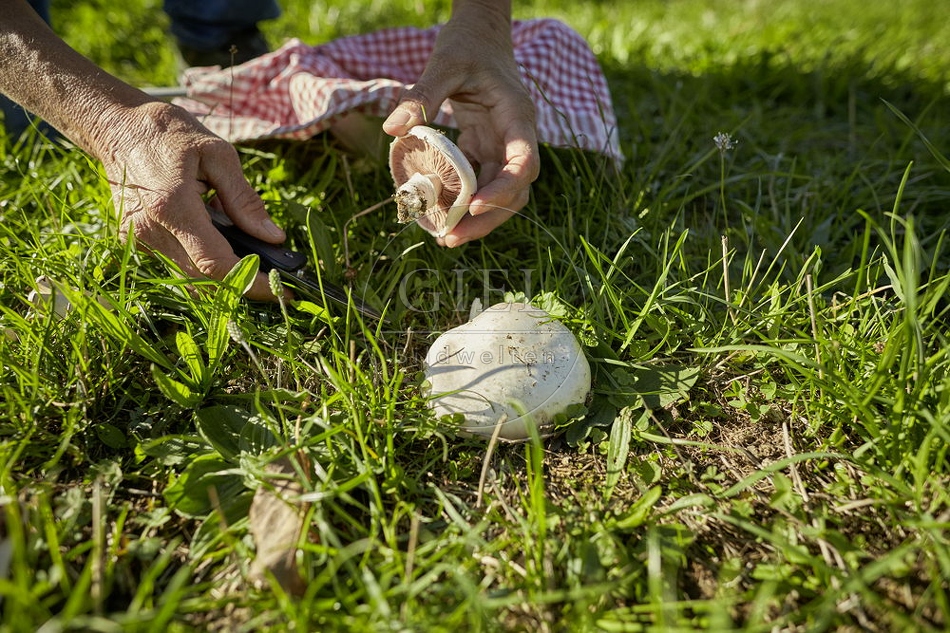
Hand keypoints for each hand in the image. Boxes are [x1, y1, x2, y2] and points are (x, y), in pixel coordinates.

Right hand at [103, 102, 286, 299]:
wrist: (117, 127)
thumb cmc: (170, 134)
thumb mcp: (218, 155)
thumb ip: (245, 200)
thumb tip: (273, 238)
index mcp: (173, 206)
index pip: (216, 264)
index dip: (252, 282)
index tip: (282, 290)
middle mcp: (151, 231)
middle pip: (204, 282)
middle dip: (243, 286)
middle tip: (275, 277)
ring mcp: (139, 241)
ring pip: (191, 280)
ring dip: (224, 276)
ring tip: (248, 252)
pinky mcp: (136, 243)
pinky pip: (177, 266)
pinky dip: (203, 263)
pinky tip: (217, 238)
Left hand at [382, 2, 538, 246]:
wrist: (480, 33)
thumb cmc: (468, 44)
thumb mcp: (445, 63)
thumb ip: (422, 94)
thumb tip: (392, 128)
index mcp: (516, 117)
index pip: (524, 163)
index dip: (504, 189)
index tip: (474, 205)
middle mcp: (516, 137)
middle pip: (515, 191)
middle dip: (488, 218)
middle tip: (452, 238)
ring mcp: (502, 146)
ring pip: (501, 194)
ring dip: (476, 219)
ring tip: (445, 238)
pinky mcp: (486, 149)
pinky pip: (479, 183)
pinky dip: (462, 201)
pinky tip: (439, 215)